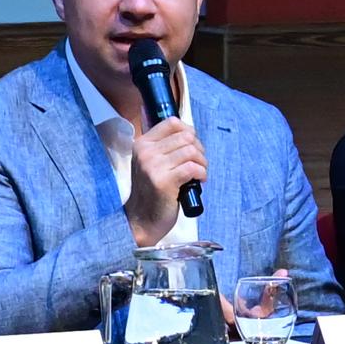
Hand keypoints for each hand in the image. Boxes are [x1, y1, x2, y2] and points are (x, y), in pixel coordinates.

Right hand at [121, 115, 207, 240]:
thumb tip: (189, 134)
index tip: (192, 145)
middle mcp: (146, 152)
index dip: (188, 131)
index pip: (172, 123)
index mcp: (142, 144)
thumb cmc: (151, 193)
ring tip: (199, 173)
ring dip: (202, 162)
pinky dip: (202, 173)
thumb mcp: (150, 164)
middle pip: (185, 136)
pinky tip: (199, 180)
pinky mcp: (164, 182)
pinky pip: (193, 167)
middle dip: (199, 149)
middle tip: (198, 163)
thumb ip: (164, 148)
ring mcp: (153, 166)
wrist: (141, 220)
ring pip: (191, 151)